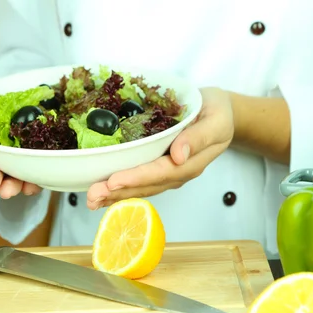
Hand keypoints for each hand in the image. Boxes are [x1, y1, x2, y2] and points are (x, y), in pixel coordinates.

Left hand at [86, 87, 234, 209]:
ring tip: (91, 200)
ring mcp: (169, 173)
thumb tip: (179, 156)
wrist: (221, 113)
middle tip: (92, 196)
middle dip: (118, 192)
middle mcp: (178, 173)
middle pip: (146, 186)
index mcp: (191, 162)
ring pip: (140, 188)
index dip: (136, 178)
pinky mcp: (160, 168)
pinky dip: (120, 188)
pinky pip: (140, 182)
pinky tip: (103, 193)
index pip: (160, 173)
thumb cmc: (218, 113)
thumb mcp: (216, 119)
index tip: (114, 181)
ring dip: (115, 195)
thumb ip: (199, 137)